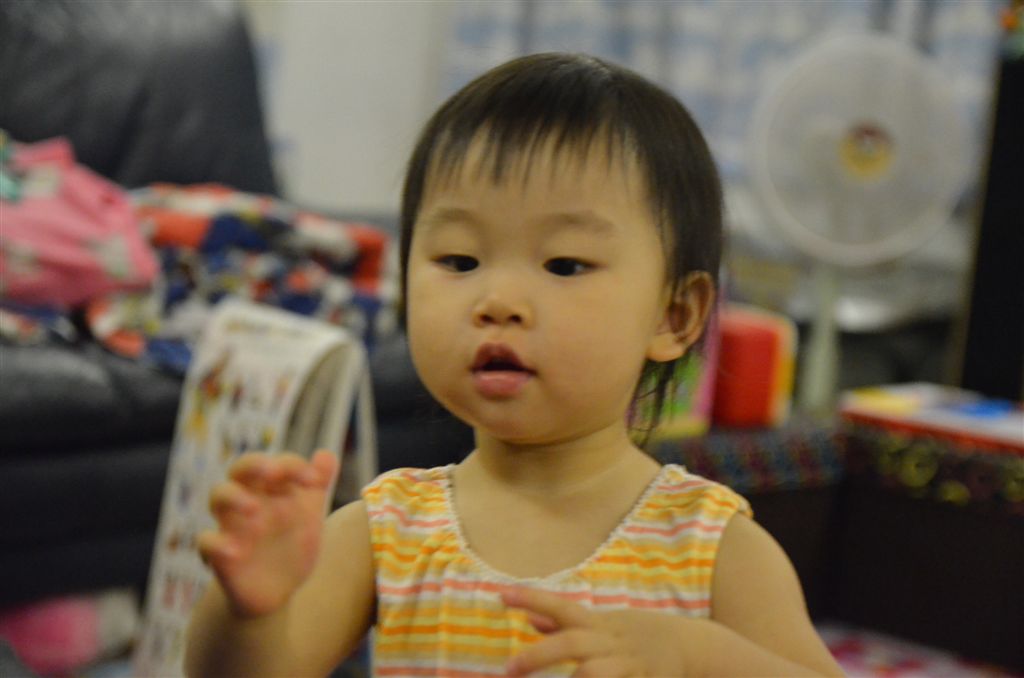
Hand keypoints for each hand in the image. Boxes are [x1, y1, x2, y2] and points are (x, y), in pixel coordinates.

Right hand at [197, 449, 339, 617]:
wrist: (279, 591)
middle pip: (240, 468)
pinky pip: (206, 542)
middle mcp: (248, 499)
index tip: (314, 481)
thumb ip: (318, 485)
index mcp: (271, 488)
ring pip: (218, 495)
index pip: (277, 464)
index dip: (293, 466)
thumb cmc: (292, 544)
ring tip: (255, 510)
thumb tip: (326, 454)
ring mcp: (231, 525)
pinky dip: (217, 543)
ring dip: (235, 497)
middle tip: (273, 472)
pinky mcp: (219, 553)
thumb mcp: (310, 515)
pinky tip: (237, 552)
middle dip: (255, 465)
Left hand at [502, 587, 693, 676]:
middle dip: (539, 656)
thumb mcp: (604, 625)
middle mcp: (611, 641)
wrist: (695, 647)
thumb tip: (530, 619)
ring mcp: (629, 664)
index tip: (500, 595)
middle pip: (573, 643)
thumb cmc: (638, 637)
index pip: (560, 606)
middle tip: (508, 669)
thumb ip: (565, 626)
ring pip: (595, 671)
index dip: (531, 599)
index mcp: (598, 624)